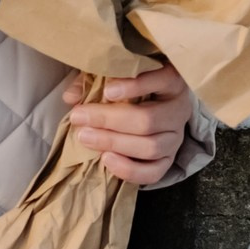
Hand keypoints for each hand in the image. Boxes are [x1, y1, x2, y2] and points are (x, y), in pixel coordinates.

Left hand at [64, 62, 193, 184]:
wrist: (152, 108)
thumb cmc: (131, 86)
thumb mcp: (116, 75)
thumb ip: (94, 81)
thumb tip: (71, 97)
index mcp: (171, 81)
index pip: (161, 79)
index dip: (136, 85)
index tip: (107, 91)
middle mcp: (178, 110)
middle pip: (149, 120)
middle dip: (110, 120)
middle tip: (79, 117)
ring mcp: (176, 138)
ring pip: (151, 147)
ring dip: (114, 143)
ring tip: (85, 138)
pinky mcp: (169, 160)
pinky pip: (154, 172)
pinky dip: (129, 170)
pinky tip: (106, 159)